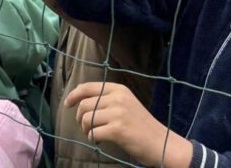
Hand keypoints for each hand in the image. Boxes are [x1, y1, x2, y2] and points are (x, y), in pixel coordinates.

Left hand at [66, 83, 193, 167]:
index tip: (67, 103)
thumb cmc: (142, 126)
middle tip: (85, 127)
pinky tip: (99, 141)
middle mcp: (118, 98)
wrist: (163, 144)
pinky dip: (93, 138)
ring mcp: (118, 113)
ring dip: (86, 129)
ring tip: (94, 134)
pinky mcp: (118, 129)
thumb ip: (107, 99)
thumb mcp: (126, 104)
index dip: (73, 95)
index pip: (87, 87)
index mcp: (119, 89)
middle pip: (84, 104)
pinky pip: (93, 133)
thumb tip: (80, 99)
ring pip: (86, 118)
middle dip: (79, 117)